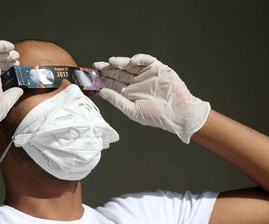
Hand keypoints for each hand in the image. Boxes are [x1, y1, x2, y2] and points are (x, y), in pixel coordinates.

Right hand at [0, 40, 22, 143]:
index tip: (13, 70)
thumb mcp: (3, 102)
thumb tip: (19, 90)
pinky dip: (1, 45)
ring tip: (15, 55)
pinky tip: (10, 46)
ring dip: (4, 53)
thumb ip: (11, 94)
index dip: (2, 70)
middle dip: (4, 61)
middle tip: (16, 62)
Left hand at [93, 54, 209, 142]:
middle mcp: (136, 82)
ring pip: (130, 65)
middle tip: (97, 66)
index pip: (113, 84)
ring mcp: (147, 74)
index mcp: (129, 93)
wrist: (179, 114)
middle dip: (108, 69)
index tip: (92, 77)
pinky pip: (147, 60)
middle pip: (119, 73)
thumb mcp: (132, 110)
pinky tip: (131, 61)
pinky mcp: (158, 69)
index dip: (103, 80)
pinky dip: (139, 59)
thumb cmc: (156, 116)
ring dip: (121, 62)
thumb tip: (101, 92)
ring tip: (111, 62)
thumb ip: (117, 100)